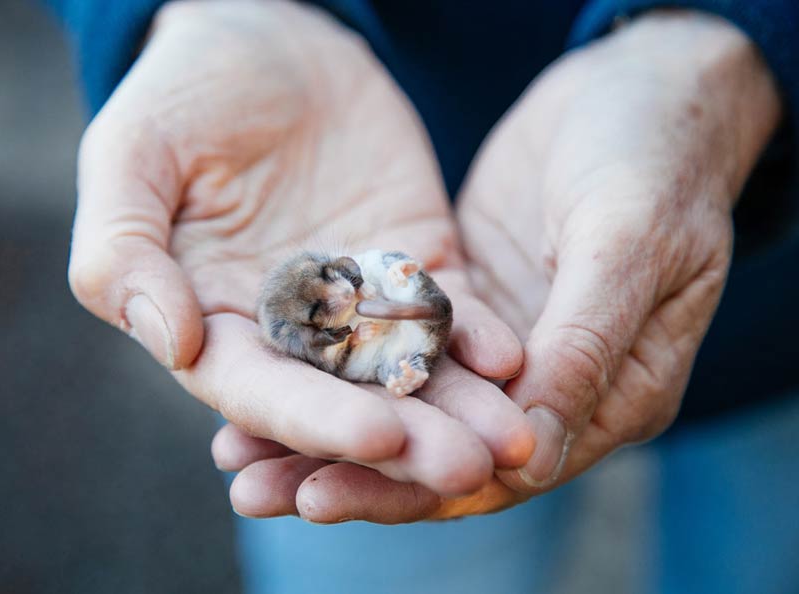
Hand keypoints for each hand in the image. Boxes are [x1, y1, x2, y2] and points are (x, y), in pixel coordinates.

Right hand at [68, 0, 533, 497]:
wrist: (268, 41)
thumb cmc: (184, 93)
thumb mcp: (132, 156)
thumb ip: (126, 251)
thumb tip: (172, 341)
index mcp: (217, 323)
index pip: (265, 394)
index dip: (319, 422)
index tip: (381, 439)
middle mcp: (292, 331)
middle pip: (349, 400)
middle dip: (409, 441)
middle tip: (470, 469)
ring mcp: (358, 302)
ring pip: (408, 370)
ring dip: (460, 408)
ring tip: (513, 438)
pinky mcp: (409, 264)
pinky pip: (446, 309)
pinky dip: (478, 336)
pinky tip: (513, 359)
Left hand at [212, 10, 781, 520]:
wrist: (637, 85)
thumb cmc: (657, 156)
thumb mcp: (629, 239)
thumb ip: (585, 342)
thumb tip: (527, 453)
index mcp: (617, 391)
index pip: (505, 466)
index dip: (414, 485)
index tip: (325, 489)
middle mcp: (559, 382)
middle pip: (445, 448)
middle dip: (350, 472)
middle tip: (256, 491)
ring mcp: (510, 342)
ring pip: (413, 404)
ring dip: (331, 426)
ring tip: (240, 454)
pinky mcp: (469, 299)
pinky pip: (398, 344)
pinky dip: (342, 363)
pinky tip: (279, 369)